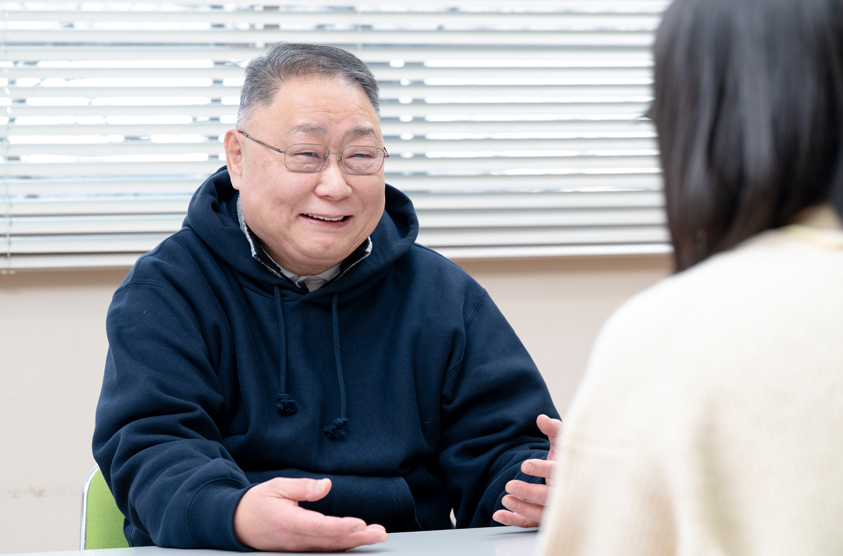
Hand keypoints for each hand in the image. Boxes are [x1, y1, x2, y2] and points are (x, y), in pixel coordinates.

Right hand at [233, 477, 387, 551]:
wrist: (236, 524)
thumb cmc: (256, 503)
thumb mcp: (277, 487)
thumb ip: (303, 487)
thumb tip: (326, 485)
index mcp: (289, 521)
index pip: (319, 526)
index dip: (341, 527)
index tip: (360, 524)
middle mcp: (296, 539)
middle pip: (331, 540)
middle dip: (358, 538)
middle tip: (379, 533)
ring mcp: (299, 547)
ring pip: (330, 547)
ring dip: (355, 542)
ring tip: (376, 535)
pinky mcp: (301, 548)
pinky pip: (325, 548)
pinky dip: (343, 545)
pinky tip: (357, 540)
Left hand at [492, 414, 562, 527]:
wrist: (573, 478)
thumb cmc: (567, 459)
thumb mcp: (563, 443)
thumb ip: (553, 429)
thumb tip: (541, 418)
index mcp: (570, 474)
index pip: (558, 474)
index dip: (542, 470)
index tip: (525, 465)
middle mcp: (565, 494)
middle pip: (549, 498)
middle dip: (530, 493)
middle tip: (510, 485)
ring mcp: (554, 509)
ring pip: (540, 514)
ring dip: (522, 509)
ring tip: (505, 498)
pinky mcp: (544, 519)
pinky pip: (529, 524)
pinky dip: (513, 520)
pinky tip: (498, 514)